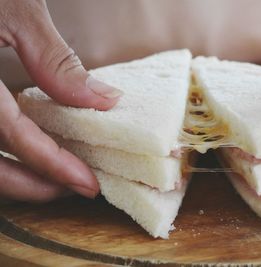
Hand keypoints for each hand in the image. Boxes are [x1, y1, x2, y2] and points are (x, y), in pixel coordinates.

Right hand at [0, 0, 121, 201]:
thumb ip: (55, 60)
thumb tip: (104, 100)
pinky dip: (1, 152)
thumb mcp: (16, 10)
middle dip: (33, 184)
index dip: (52, 163)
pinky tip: (26, 148)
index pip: (10, 135)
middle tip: (74, 187)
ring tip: (56, 175)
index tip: (87, 182)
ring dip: (16, 176)